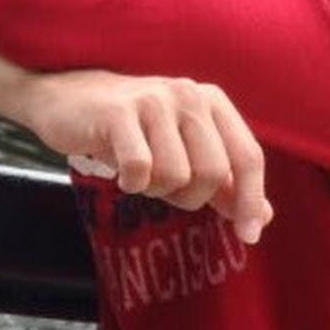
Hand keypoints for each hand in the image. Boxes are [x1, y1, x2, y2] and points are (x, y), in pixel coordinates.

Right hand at [23, 70, 272, 244]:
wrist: (68, 98)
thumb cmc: (133, 128)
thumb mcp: (183, 148)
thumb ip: (223, 180)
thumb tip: (261, 217)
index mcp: (211, 101)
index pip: (248, 155)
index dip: (250, 199)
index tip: (248, 235)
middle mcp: (188, 94)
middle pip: (212, 173)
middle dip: (188, 196)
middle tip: (162, 184)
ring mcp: (153, 100)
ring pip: (175, 176)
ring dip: (155, 188)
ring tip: (139, 169)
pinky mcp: (119, 112)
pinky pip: (140, 170)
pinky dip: (130, 181)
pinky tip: (120, 167)